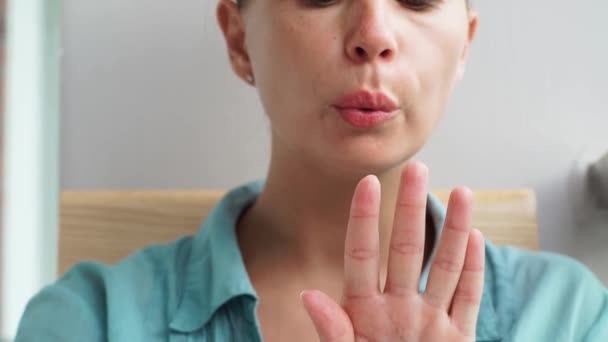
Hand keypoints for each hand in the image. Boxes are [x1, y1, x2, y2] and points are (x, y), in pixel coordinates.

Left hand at [301, 162, 484, 341]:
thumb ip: (332, 332)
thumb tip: (309, 296)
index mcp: (364, 312)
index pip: (361, 255)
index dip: (363, 219)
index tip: (366, 182)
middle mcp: (398, 308)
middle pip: (407, 250)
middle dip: (412, 210)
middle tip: (418, 169)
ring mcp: (429, 321)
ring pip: (445, 267)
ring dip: (454, 230)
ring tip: (462, 192)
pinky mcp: (457, 339)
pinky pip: (468, 299)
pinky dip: (475, 271)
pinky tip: (478, 238)